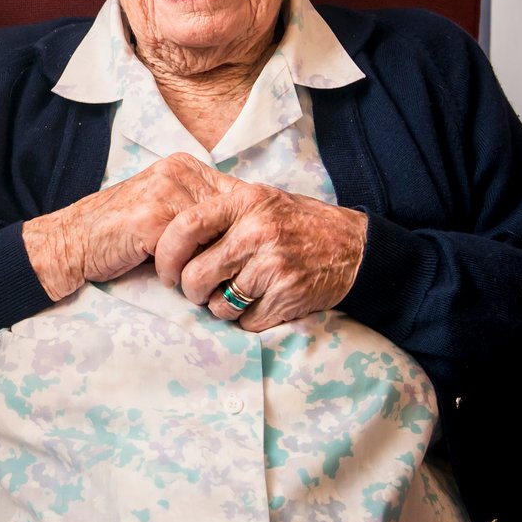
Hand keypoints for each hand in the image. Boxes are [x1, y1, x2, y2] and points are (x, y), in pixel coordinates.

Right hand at [22, 153, 229, 298]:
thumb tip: (250, 233)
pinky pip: (187, 251)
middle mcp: (177, 171)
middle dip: (226, 249)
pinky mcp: (151, 217)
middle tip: (216, 274)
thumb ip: (201, 211)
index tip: (240, 254)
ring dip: (203, 263)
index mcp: (185, 166)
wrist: (72, 242)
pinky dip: (180, 271)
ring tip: (188, 278)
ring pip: (212, 235)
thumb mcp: (166, 210)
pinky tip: (164, 278)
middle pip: (230, 216)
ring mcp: (164, 191)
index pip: (238, 196)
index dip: (242, 229)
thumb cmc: (121, 233)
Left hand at [152, 180, 367, 330]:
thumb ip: (221, 211)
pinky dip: (249, 319)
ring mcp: (274, 265)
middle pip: (196, 275)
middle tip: (200, 290)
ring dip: (222, 307)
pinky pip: (246, 321)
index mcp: (245, 202)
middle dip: (192, 291)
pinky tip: (262, 303)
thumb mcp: (261, 201)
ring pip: (219, 305)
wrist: (355, 247)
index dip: (167, 254)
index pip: (185, 226)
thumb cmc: (298, 224)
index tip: (167, 270)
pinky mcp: (288, 295)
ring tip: (239, 293)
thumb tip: (168, 232)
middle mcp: (257, 232)